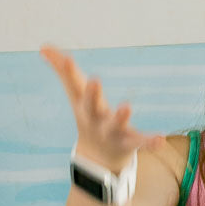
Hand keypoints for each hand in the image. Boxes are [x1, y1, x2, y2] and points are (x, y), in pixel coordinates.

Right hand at [40, 44, 168, 173]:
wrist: (97, 159)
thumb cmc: (88, 116)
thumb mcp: (76, 93)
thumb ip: (63, 70)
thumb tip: (42, 46)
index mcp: (83, 104)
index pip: (74, 85)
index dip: (69, 71)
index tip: (67, 58)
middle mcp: (95, 118)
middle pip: (92, 106)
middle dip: (92, 94)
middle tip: (95, 79)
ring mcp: (112, 132)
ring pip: (116, 125)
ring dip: (120, 116)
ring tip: (126, 106)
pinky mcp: (130, 143)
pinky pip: (141, 143)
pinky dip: (150, 142)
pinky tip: (161, 140)